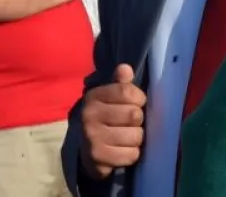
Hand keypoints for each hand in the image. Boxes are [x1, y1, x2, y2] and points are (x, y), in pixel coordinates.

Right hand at [80, 64, 147, 179]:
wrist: (87, 148)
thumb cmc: (107, 117)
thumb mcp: (112, 98)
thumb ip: (121, 84)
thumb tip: (125, 68)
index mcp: (94, 96)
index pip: (127, 92)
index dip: (139, 98)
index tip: (137, 103)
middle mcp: (89, 115)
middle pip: (134, 115)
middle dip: (138, 120)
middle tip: (131, 123)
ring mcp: (92, 137)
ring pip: (135, 136)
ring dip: (137, 138)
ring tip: (127, 137)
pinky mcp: (97, 157)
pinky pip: (131, 154)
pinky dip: (132, 154)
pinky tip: (123, 150)